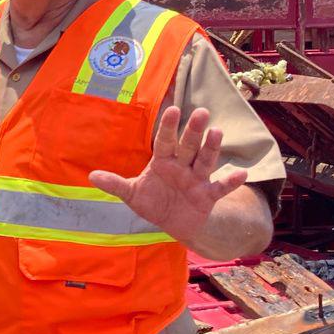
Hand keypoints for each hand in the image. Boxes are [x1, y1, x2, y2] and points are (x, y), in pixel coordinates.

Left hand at [87, 106, 247, 246]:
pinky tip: (242, 173)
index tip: (172, 110)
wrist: (174, 223)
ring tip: (218, 132)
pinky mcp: (208, 196)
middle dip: (193, 131)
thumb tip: (91, 176)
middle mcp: (182, 166)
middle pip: (188, 146)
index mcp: (163, 161)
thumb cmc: (153, 202)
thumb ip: (115, 184)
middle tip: (201, 112)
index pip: (165, 141)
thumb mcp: (132, 194)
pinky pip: (220, 188)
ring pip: (205, 160)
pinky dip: (231, 181)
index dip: (169, 127)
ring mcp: (196, 179)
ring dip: (212, 147)